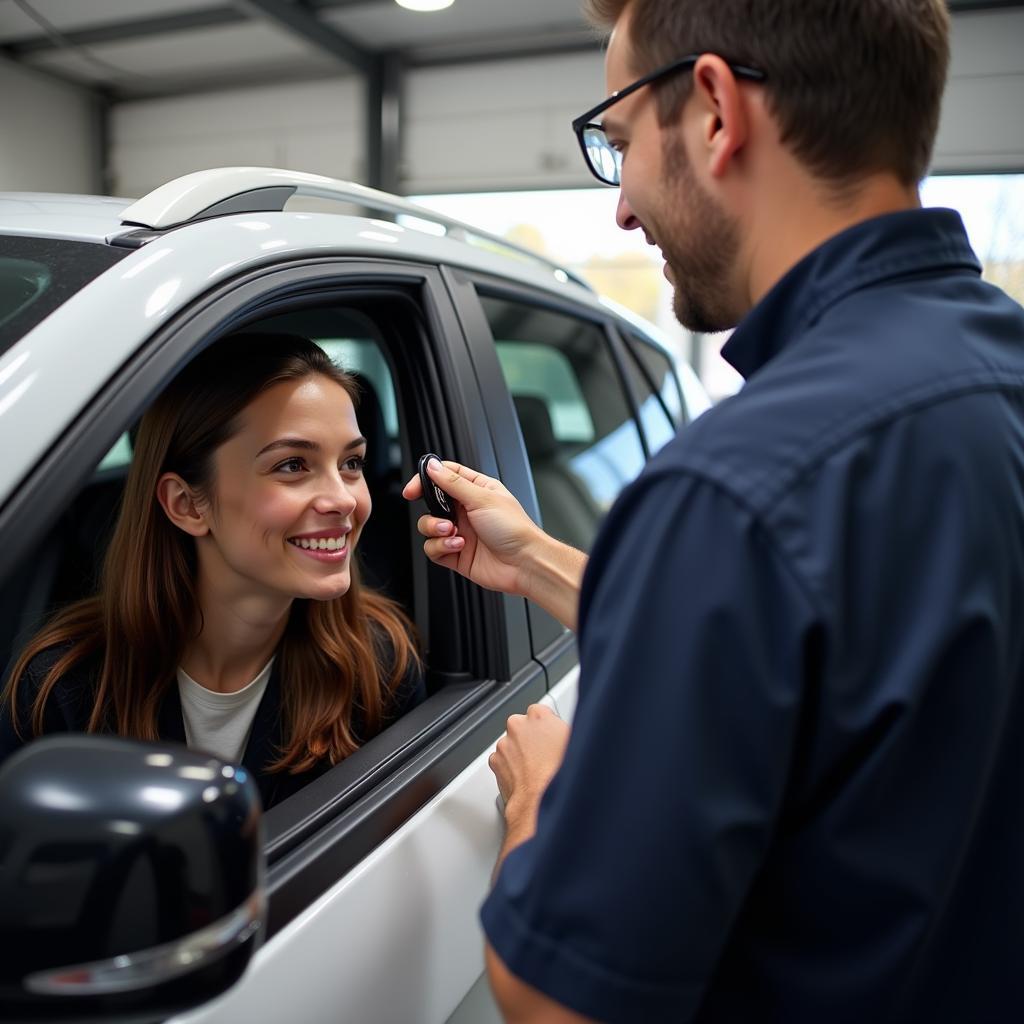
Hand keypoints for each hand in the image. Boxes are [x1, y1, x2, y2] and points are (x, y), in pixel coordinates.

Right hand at [402, 459, 543, 597]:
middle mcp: (467, 510)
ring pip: (429, 527)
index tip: (412, 489)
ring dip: (436, 530)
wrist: (525, 564)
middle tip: (440, 516)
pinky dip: (441, 547)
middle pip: (432, 503)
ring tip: (453, 532)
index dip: (426, 479)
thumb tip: (432, 466)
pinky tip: (458, 546)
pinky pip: (434, 549)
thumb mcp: (482, 498)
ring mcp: (460, 532)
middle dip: (431, 511)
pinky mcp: (456, 554)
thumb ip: (453, 482)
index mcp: (476, 490)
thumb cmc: (514, 529)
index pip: (444, 476)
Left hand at [489, 704, 569, 844]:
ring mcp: (504, 743)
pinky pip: (503, 760)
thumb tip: (569, 733)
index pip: (541, 711)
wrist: (540, 802)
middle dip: (532, 738)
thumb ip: (567, 731)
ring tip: (536, 769)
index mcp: (539, 715)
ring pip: (513, 743)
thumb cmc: (559, 775)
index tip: (552, 737)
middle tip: (545, 755)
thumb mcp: (576, 744)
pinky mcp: (495, 761)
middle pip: (524, 726)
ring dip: (521, 752)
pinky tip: (525, 776)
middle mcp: (518, 725)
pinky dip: (511, 766)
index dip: (548, 726)